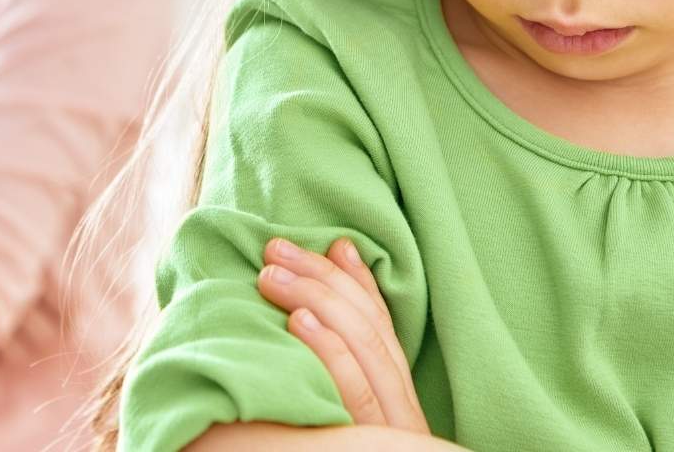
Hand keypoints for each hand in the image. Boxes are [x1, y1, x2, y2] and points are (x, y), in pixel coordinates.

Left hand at [257, 236, 429, 432]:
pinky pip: (355, 392)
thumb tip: (328, 270)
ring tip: (272, 276)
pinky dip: (328, 349)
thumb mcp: (344, 397)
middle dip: (322, 276)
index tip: (333, 241)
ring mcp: (389, 428)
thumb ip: (341, 347)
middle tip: (275, 250)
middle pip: (369, 324)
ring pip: (364, 346)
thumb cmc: (332, 441)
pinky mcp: (367, 444)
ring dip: (315, 298)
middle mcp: (401, 407)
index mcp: (396, 393)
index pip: (382, 322)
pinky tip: (298, 320)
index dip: (358, 277)